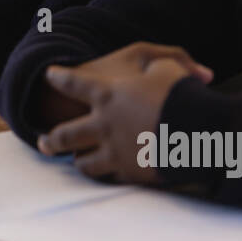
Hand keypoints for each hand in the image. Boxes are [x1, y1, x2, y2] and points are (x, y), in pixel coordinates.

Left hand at [37, 43, 212, 181]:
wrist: (197, 134)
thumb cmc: (181, 94)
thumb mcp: (167, 66)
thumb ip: (158, 64)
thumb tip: (161, 69)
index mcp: (107, 95)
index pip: (73, 83)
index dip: (59, 78)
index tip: (49, 75)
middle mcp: (103, 125)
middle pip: (65, 135)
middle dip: (52, 139)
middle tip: (44, 142)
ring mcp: (114, 152)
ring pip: (84, 163)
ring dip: (79, 160)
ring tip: (76, 160)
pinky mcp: (130, 173)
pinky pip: (110, 177)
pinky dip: (107, 173)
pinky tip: (107, 173)